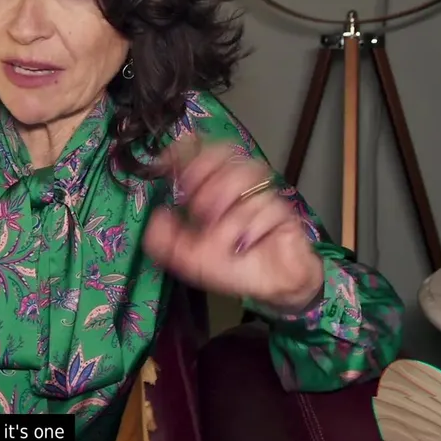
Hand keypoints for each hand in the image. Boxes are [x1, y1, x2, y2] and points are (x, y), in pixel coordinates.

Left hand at [143, 141, 323, 312]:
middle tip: (200, 211)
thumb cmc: (234, 267)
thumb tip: (156, 218)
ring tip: (223, 236)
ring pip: (250, 186)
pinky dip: (254, 228)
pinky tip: (247, 244)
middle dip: (212, 184)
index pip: (208, 157)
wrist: (270, 289)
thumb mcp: (191, 258)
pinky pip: (270, 210)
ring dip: (232, 214)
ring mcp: (265, 199)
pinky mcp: (285, 215)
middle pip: (231, 162)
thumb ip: (167, 242)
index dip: (188, 151)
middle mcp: (242, 190)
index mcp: (219, 191)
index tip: (167, 160)